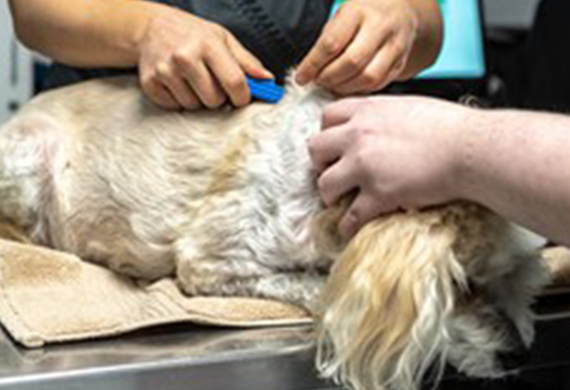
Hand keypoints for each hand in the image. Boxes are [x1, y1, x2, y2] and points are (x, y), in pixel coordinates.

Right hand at [138, 7, 272, 109]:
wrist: (152, 28)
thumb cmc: (194, 35)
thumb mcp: (223, 39)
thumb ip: (247, 62)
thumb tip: (268, 80)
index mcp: (208, 44)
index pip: (234, 82)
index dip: (242, 97)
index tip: (242, 99)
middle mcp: (185, 57)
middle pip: (214, 100)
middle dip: (218, 97)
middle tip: (211, 83)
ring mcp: (165, 71)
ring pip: (194, 106)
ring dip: (198, 99)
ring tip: (193, 81)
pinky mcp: (150, 83)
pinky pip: (175, 107)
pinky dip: (179, 100)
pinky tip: (178, 84)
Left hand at [295, 0, 418, 94]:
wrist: (400, 9)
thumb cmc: (363, 14)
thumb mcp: (342, 16)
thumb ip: (328, 41)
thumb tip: (310, 72)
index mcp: (359, 11)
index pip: (331, 44)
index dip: (313, 65)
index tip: (301, 78)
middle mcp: (380, 27)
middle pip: (351, 62)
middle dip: (329, 78)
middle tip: (319, 81)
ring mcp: (395, 46)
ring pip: (368, 77)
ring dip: (345, 88)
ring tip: (333, 85)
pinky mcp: (400, 62)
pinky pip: (378, 84)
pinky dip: (360, 90)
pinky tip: (349, 86)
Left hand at [309, 96, 468, 237]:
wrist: (470, 148)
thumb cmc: (451, 127)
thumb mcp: (408, 106)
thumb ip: (384, 115)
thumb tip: (379, 125)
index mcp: (367, 111)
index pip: (327, 116)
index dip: (327, 133)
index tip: (333, 145)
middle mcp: (358, 136)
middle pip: (315, 149)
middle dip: (320, 163)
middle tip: (331, 172)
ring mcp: (364, 166)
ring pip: (325, 184)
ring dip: (330, 195)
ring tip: (339, 201)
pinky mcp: (378, 194)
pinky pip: (350, 217)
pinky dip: (347, 226)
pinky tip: (350, 229)